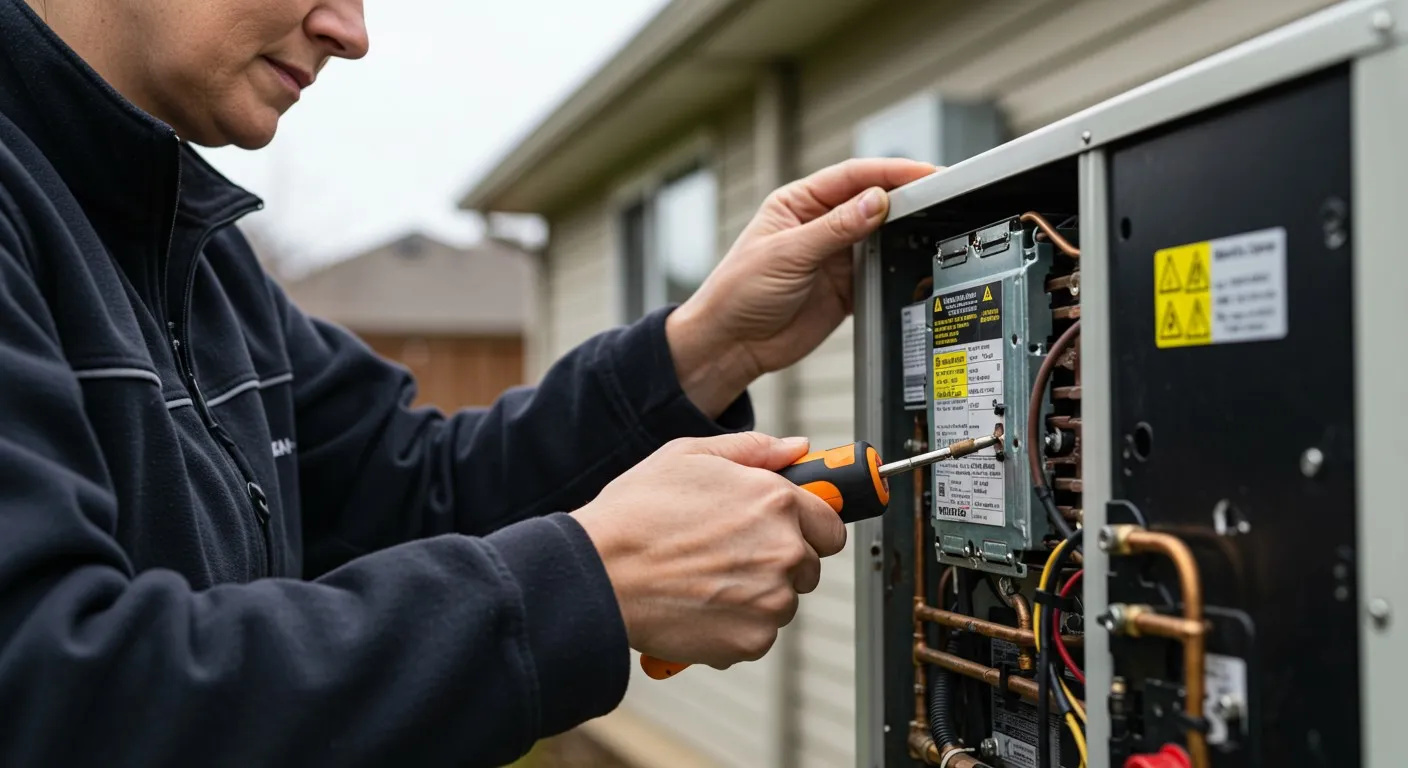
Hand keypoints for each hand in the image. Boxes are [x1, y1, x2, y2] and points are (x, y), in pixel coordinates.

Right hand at [572, 432, 847, 668]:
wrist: (597, 573)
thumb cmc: (635, 514)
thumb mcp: (688, 455)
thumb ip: (752, 450)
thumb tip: (797, 449)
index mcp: (775, 500)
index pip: (829, 525)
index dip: (806, 527)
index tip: (786, 531)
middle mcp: (783, 549)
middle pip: (808, 566)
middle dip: (776, 561)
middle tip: (726, 554)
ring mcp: (771, 598)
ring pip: (782, 601)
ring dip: (755, 595)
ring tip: (703, 578)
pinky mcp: (753, 639)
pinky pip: (758, 634)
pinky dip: (735, 626)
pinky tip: (698, 604)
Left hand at [667, 158, 938, 417]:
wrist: (731, 345)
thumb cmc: (737, 292)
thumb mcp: (787, 254)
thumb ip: (835, 229)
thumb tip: (876, 202)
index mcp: (799, 203)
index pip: (853, 177)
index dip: (891, 172)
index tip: (924, 172)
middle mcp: (819, 225)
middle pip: (872, 202)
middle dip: (906, 197)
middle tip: (942, 196)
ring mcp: (834, 256)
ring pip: (880, 236)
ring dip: (904, 232)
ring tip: (936, 225)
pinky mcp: (844, 288)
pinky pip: (879, 271)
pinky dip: (897, 267)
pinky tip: (913, 261)